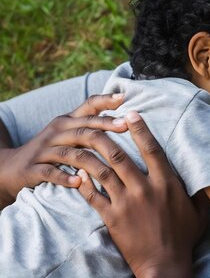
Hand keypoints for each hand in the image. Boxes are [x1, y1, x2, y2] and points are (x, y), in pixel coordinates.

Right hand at [0, 94, 126, 207]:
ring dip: (90, 159)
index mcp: (67, 121)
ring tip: (109, 165)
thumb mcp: (69, 133)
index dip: (105, 100)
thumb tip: (127, 120)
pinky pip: (49, 172)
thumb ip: (92, 126)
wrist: (12, 167)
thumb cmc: (51, 150)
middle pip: (83, 127)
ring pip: (69, 152)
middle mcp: (56, 131)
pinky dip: (64, 177)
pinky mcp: (33, 168)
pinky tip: (78, 183)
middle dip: (105, 126)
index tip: (124, 97)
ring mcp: (44, 150)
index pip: (87, 105)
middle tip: (126, 126)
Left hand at [75, 111, 206, 277]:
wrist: (164, 265)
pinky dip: (83, 184)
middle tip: (99, 123)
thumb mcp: (199, 212)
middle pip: (121, 155)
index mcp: (167, 184)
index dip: (140, 129)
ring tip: (82, 144)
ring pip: (103, 172)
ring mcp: (126, 203)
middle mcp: (145, 189)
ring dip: (90, 156)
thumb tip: (207, 177)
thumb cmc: (183, 239)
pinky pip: (93, 196)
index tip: (131, 114)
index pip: (152, 149)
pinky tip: (77, 174)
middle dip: (108, 136)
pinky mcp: (112, 218)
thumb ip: (199, 192)